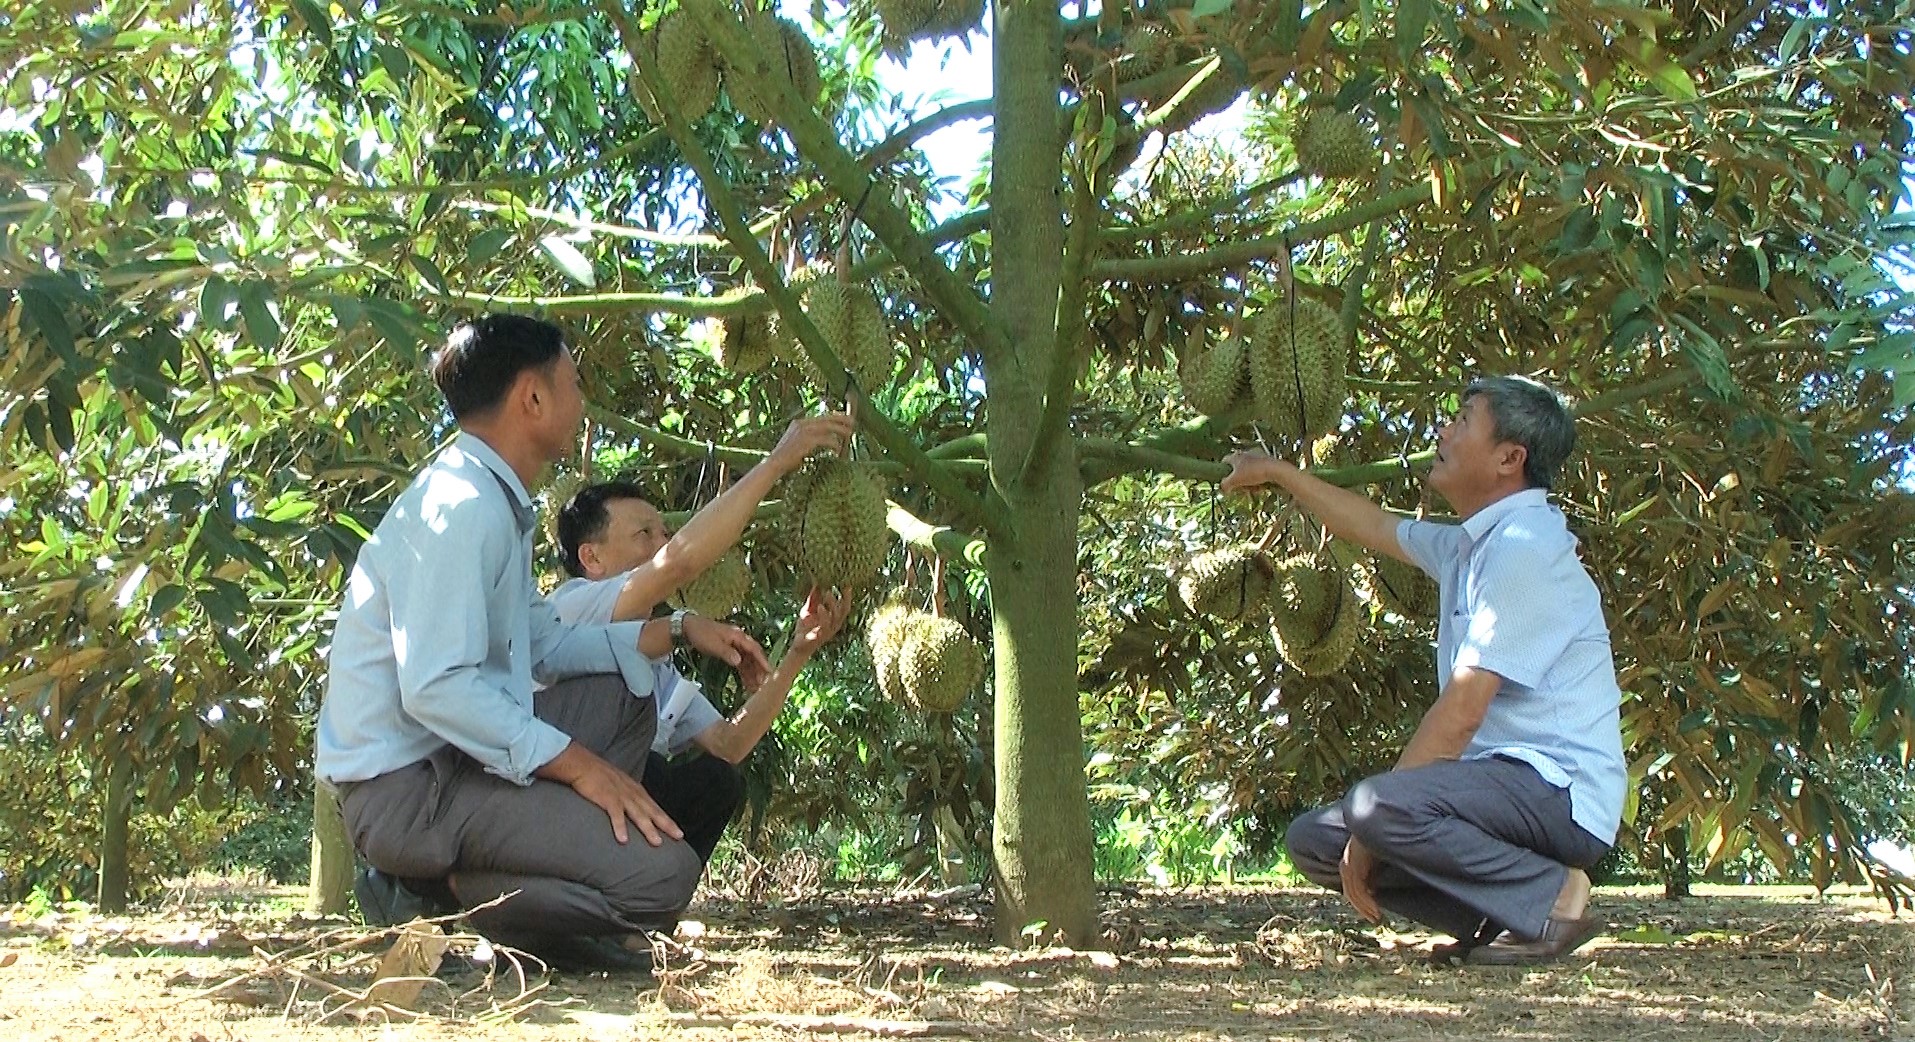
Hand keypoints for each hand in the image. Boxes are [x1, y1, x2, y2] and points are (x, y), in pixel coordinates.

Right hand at [539, 743, 682, 845]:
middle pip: (652, 811)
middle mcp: (631, 792)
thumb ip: (626, 795)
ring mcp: (620, 795)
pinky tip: (624, 840)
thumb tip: (633, 808)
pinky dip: (620, 827)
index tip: (677, 831)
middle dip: (666, 824)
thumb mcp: (617, 784)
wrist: (581, 764)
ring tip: (657, 843)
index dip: (666, 819)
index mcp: (634, 790)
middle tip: (679, 836)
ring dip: (648, 829)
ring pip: (638, 814)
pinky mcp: (606, 798)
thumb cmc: (597, 775)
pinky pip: (615, 815)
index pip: (654, 806)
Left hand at [683, 613, 771, 688]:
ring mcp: (735, 647)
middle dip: (759, 670)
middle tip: (764, 684)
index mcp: (738, 636)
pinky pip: (740, 664)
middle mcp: (739, 641)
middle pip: (753, 657)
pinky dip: (744, 673)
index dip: (762, 661)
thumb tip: (739, 661)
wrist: (688, 627)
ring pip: (748, 662)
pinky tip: (747, 684)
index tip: (769, 672)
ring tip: (757, 688)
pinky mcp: (729, 652)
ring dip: (752, 674)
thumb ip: (727, 653)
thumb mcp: (713, 644)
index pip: (754, 649)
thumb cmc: (701, 634)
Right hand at [766, 411, 854, 474]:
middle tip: (853, 422)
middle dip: (841, 419)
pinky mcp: (807, 441)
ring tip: (850, 434)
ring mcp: (803, 431)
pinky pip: (826, 440)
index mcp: (798, 423)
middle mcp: (801, 424)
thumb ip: (809, 437)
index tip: (844, 418)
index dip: (834, 416)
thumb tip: (827, 438)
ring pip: (828, 427)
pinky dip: (834, 444)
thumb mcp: (797, 443)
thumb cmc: (786, 458)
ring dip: (840, 430)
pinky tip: (838, 449)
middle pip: (826, 418)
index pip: (820, 417)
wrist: (774, 464)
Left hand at [791, 586, 851, 653]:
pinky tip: (820, 606)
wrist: (798, 646)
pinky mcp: (820, 636)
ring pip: (835, 617)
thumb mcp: (808, 610)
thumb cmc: (805, 628)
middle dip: (841, 599)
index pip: (844, 608)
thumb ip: (812, 599)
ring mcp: (828, 632)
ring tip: (827, 593)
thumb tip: (815, 584)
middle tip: (832, 588)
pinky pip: (824, 625)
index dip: (847, 597)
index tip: (847, 586)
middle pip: (842, 612)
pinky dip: (823, 615)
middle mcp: (834, 626)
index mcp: (834, 620)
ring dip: (832, 604)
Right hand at [1220, 450, 1291, 494]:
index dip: (1223, 470)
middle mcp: (1246, 453)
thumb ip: (1225, 484)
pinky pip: (1258, 471)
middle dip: (1238, 479)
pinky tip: (1261, 486)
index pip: (1225, 460)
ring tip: (1252, 488)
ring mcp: (1257, 456)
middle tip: (1240, 487)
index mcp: (1236, 456)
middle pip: (1237, 467)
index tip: (1225, 479)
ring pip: (1248, 470)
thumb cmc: (1253, 473)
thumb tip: (1222, 488)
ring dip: (1248, 480)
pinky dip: (1258, 479)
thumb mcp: (1235, 481)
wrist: (1275, 470)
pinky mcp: (1267, 461)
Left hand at [1339, 837, 1382, 923]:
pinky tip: (1376, 908)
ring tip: (1377, 917)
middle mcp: (1346, 866)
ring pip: (1355, 894)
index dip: (1361, 904)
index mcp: (1348, 865)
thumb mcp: (1372, 861)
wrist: (1373, 825)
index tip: (1373, 914)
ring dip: (1366, 908)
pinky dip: (1367, 902)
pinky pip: (1359, 889)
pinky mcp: (1354, 867)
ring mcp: (1348, 867)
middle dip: (1363, 909)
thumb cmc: (1373, 841)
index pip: (1351, 890)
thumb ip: (1370, 874)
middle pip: (1351, 894)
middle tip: (1375, 920)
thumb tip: (1371, 890)